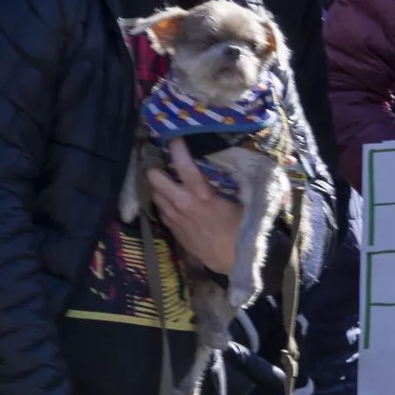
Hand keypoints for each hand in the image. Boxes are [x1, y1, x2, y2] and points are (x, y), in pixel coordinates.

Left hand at [143, 150, 245, 278]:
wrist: (229, 258)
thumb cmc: (239, 228)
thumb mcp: (240, 202)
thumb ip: (229, 183)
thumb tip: (231, 163)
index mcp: (201, 195)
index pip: (184, 166)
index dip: (177, 149)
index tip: (174, 136)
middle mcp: (182, 204)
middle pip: (155, 179)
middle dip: (155, 167)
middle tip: (160, 158)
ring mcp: (173, 216)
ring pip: (154, 193)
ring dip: (157, 184)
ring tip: (163, 175)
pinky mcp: (171, 227)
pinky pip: (160, 208)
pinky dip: (162, 199)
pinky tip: (170, 197)